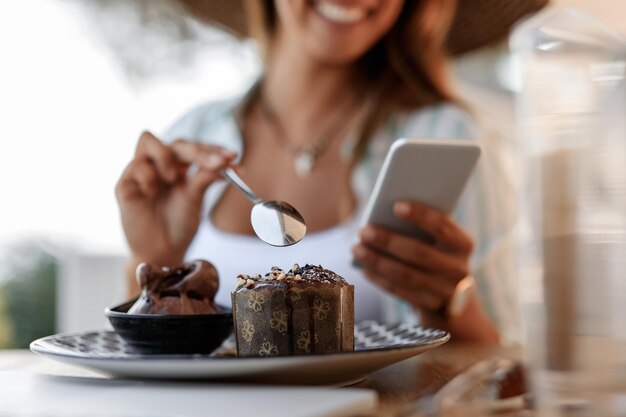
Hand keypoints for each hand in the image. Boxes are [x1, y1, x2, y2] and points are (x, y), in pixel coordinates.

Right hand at [115, 131, 235, 265]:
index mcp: (180, 166)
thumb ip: (205, 177)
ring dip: (166, 157)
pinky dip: (148, 176)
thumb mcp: (195, 199)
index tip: (232, 156)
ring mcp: (141, 172)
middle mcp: (160, 165)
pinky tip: (152, 192)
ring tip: (174, 177)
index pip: (194, 147)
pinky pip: (135, 166)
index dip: (213, 149)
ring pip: (147, 139)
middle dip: (198, 151)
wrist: (162, 253)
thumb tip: (227, 161)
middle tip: (215, 163)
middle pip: (176, 142)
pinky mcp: (125, 185)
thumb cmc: (179, 225)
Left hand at [352, 200, 472, 315]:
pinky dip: (380, 279)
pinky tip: (364, 268)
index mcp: (463, 244)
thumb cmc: (439, 252)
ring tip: (357, 249)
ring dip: (377, 261)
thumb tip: (384, 213)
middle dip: (388, 241)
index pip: (443, 226)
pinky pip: (400, 292)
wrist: (455, 294)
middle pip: (419, 253)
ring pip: (406, 275)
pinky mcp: (430, 306)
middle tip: (363, 231)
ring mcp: (446, 291)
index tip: (396, 206)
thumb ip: (423, 226)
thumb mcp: (440, 239)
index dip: (421, 215)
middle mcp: (458, 269)